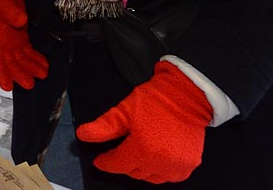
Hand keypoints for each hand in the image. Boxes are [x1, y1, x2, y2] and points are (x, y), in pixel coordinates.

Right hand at [0, 0, 48, 90]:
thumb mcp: (5, 3)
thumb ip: (12, 13)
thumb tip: (20, 21)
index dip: (2, 73)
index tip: (7, 86)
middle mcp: (4, 41)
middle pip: (12, 62)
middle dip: (20, 74)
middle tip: (30, 84)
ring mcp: (13, 39)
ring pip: (21, 58)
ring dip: (31, 67)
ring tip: (42, 75)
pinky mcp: (21, 36)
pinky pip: (28, 51)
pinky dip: (35, 58)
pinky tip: (43, 64)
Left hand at [76, 61, 211, 182]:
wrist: (187, 96)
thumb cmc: (155, 101)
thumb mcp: (124, 111)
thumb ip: (103, 127)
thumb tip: (83, 135)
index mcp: (142, 149)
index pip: (118, 164)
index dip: (106, 162)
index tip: (100, 160)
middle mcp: (160, 162)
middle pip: (134, 172)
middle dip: (123, 163)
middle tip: (119, 152)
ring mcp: (177, 166)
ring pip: (151, 177)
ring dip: (141, 169)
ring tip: (137, 154)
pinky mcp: (189, 166)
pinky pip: (169, 177)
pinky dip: (159, 171)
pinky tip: (154, 159)